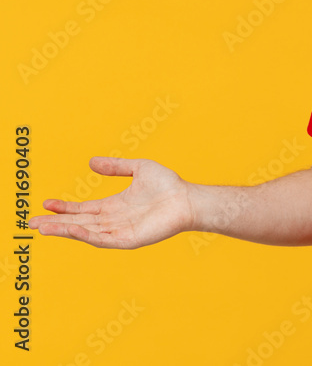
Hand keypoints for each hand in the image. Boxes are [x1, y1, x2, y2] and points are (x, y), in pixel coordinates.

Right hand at [28, 156, 193, 248]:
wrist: (187, 198)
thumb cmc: (168, 184)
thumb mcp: (138, 168)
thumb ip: (115, 167)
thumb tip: (91, 162)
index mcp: (114, 206)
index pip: (83, 209)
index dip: (64, 208)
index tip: (45, 204)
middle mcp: (114, 220)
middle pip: (79, 223)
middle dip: (55, 223)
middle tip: (32, 223)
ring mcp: (120, 232)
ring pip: (86, 232)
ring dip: (64, 230)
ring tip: (43, 228)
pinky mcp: (128, 240)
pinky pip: (102, 239)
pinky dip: (85, 235)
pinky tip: (71, 229)